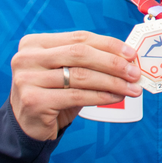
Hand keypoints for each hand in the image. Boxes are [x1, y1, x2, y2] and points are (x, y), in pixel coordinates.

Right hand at [9, 31, 140, 140]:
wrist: (27, 125)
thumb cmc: (53, 93)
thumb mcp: (66, 71)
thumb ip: (89, 60)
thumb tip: (128, 59)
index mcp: (35, 43)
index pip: (79, 38)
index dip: (109, 44)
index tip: (132, 54)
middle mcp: (27, 58)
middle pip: (80, 54)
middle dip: (113, 63)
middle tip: (135, 73)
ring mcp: (27, 79)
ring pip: (80, 76)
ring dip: (112, 82)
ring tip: (131, 88)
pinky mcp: (33, 101)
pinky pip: (76, 96)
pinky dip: (101, 96)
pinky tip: (116, 97)